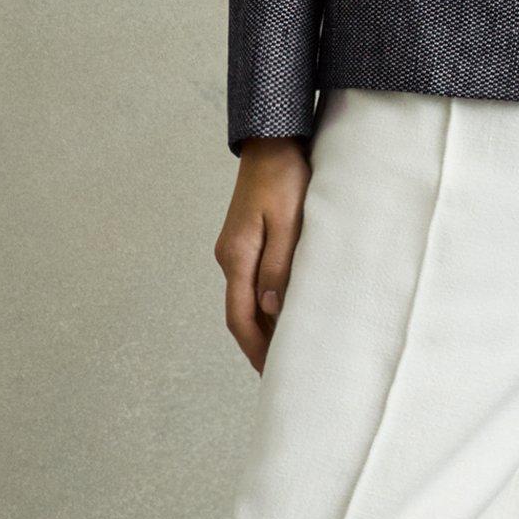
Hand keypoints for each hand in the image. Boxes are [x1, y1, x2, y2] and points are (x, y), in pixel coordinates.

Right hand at [215, 137, 311, 371]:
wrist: (272, 143)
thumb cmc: (284, 178)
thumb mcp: (288, 223)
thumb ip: (279, 266)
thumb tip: (271, 309)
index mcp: (236, 256)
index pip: (240, 317)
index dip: (255, 349)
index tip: (271, 376)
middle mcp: (229, 257)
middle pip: (240, 314)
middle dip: (258, 346)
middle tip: (282, 374)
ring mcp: (235, 249)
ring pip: (246, 300)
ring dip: (263, 327)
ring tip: (287, 351)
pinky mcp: (246, 241)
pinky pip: (252, 283)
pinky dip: (265, 305)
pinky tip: (283, 314)